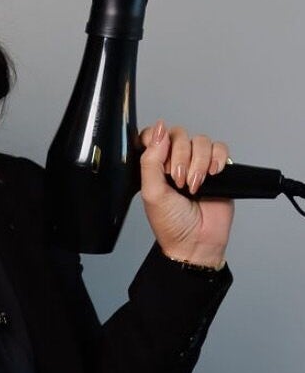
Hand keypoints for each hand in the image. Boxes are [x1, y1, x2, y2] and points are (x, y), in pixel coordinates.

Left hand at [139, 120, 234, 266]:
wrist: (196, 242)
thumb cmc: (171, 222)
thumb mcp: (151, 192)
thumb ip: (151, 160)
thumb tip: (158, 130)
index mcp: (155, 165)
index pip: (154, 135)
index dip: (157, 138)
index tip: (160, 152)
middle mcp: (175, 160)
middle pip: (180, 135)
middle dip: (180, 157)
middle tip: (178, 181)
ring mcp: (197, 163)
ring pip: (201, 141)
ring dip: (198, 162)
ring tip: (194, 185)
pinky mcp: (218, 169)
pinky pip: (221, 148)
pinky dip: (217, 158)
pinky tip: (213, 174)